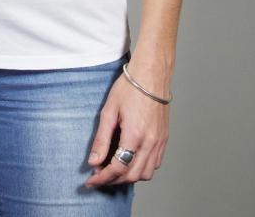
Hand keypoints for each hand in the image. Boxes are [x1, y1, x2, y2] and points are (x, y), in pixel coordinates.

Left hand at [84, 63, 169, 187]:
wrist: (151, 73)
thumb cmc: (129, 87)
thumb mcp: (109, 110)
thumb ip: (101, 138)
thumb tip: (93, 161)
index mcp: (135, 134)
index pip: (118, 168)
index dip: (102, 178)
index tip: (91, 180)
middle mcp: (150, 141)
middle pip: (132, 175)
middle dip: (113, 180)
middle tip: (99, 175)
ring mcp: (159, 141)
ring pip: (145, 174)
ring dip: (128, 176)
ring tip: (113, 169)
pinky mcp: (164, 138)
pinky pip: (155, 164)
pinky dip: (142, 169)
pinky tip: (130, 161)